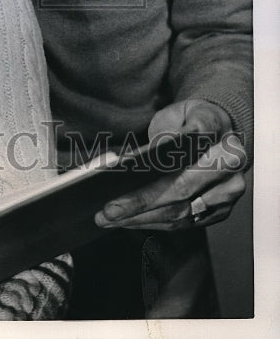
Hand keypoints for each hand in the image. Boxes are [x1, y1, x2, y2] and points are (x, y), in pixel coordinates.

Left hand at [94, 99, 246, 230]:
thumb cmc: (188, 121)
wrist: (220, 131)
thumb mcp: (173, 114)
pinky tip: (133, 221)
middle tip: (110, 210)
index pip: (183, 148)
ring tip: (113, 219)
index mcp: (216, 127)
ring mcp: (229, 188)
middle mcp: (229, 161)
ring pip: (183, 210)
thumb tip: (142, 159)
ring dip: (144, 218)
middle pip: (182, 187)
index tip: (125, 174)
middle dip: (141, 202)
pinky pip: (187, 222)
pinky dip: (157, 223)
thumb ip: (162, 133)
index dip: (160, 157)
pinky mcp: (223, 209)